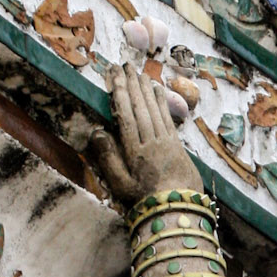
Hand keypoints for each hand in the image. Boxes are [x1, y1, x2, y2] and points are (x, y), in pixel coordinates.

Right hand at [94, 65, 198, 207]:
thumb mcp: (120, 185)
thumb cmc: (144, 200)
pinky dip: (162, 102)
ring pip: (154, 109)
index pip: (125, 114)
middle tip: (125, 66)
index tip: (113, 75)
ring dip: (146, 89)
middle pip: (140, 107)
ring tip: (139, 73)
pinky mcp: (177, 145)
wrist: (179, 210)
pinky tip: (158, 91)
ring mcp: (166, 142)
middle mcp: (151, 141)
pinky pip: (167, 117)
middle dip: (131, 85)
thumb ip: (108, 158)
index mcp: (135, 150)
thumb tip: (97, 132)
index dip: (119, 93)